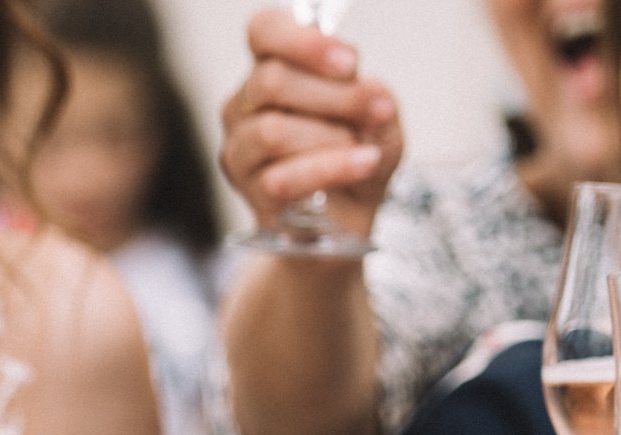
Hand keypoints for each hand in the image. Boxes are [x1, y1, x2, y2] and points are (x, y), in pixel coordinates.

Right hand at [218, 9, 402, 241]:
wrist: (350, 218)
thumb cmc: (357, 154)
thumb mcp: (379, 114)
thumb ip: (370, 92)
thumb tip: (364, 91)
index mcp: (272, 69)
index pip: (263, 31)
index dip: (303, 41)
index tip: (350, 63)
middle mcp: (245, 105)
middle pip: (271, 80)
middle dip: (336, 95)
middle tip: (378, 109)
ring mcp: (240, 150)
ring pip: (272, 130)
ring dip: (331, 137)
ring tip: (367, 150)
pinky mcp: (249, 193)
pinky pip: (283, 177)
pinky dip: (332, 169)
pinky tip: (362, 165)